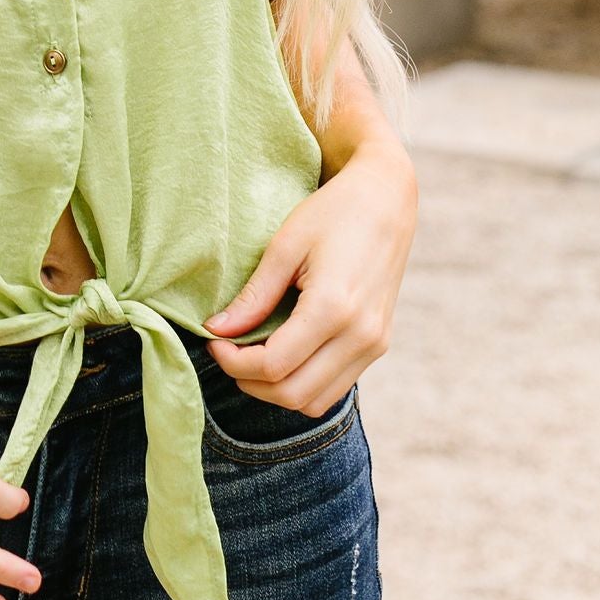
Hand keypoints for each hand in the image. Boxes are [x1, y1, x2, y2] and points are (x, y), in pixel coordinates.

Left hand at [203, 140, 416, 419]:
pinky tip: (284, 354)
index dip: (234, 362)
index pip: (274, 365)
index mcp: (334, 308)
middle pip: (293, 393)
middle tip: (227, 352)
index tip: (214, 341)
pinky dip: (304, 383)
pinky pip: (336, 387)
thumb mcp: (285, 246)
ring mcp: (374, 344)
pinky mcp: (379, 344)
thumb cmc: (333, 212)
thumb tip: (217, 330)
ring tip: (252, 356)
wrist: (386, 198)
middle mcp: (360, 335)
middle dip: (250, 382)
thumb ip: (254, 296)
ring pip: (316, 401)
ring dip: (277, 390)